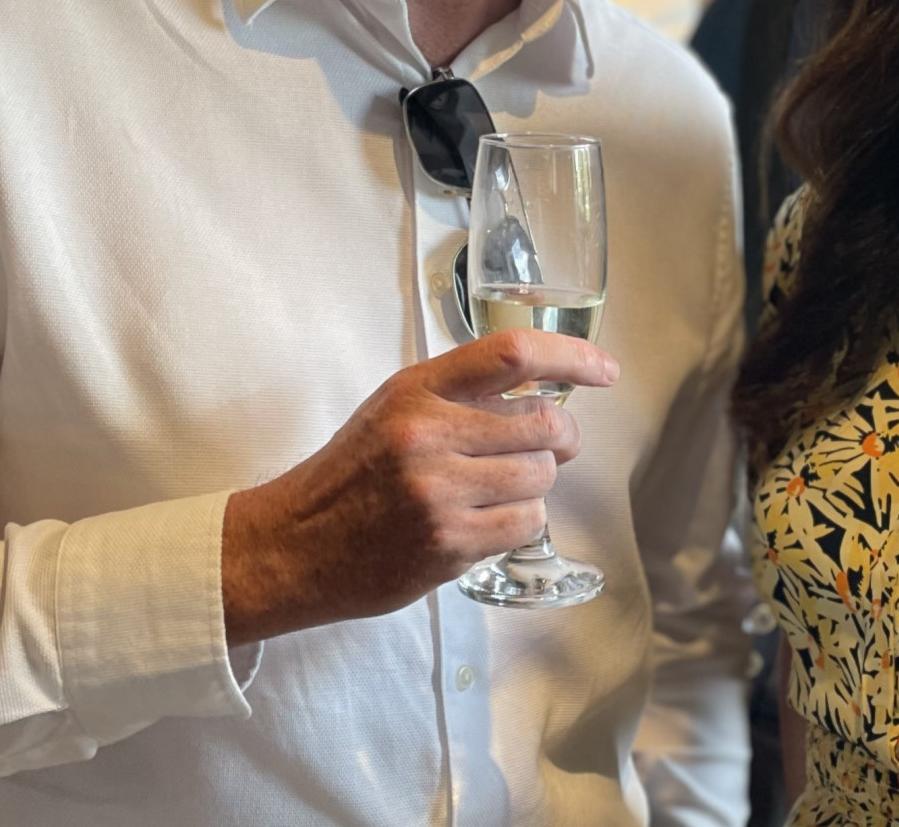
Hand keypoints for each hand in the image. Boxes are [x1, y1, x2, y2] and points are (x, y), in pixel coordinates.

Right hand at [222, 330, 617, 643]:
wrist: (293, 545)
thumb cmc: (353, 473)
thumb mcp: (397, 408)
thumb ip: (463, 394)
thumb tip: (546, 394)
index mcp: (418, 389)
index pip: (512, 353)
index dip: (572, 356)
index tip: (605, 370)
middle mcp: (430, 433)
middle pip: (543, 423)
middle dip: (560, 438)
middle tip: (548, 448)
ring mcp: (439, 492)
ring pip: (540, 476)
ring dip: (533, 485)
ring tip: (495, 491)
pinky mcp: (448, 544)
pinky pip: (525, 524)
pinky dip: (519, 523)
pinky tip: (486, 522)